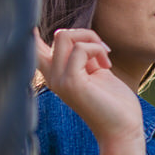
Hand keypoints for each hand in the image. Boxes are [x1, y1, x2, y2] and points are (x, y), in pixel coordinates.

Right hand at [34, 28, 142, 143]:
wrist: (122, 128)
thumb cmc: (112, 101)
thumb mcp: (92, 71)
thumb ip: (79, 54)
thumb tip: (67, 34)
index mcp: (55, 74)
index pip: (33, 48)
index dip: (33, 32)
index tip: (35, 26)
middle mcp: (51, 77)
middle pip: (56, 35)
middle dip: (83, 33)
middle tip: (102, 50)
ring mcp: (58, 80)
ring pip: (64, 36)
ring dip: (91, 39)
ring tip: (104, 56)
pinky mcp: (70, 82)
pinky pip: (80, 49)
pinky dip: (97, 50)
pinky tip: (106, 66)